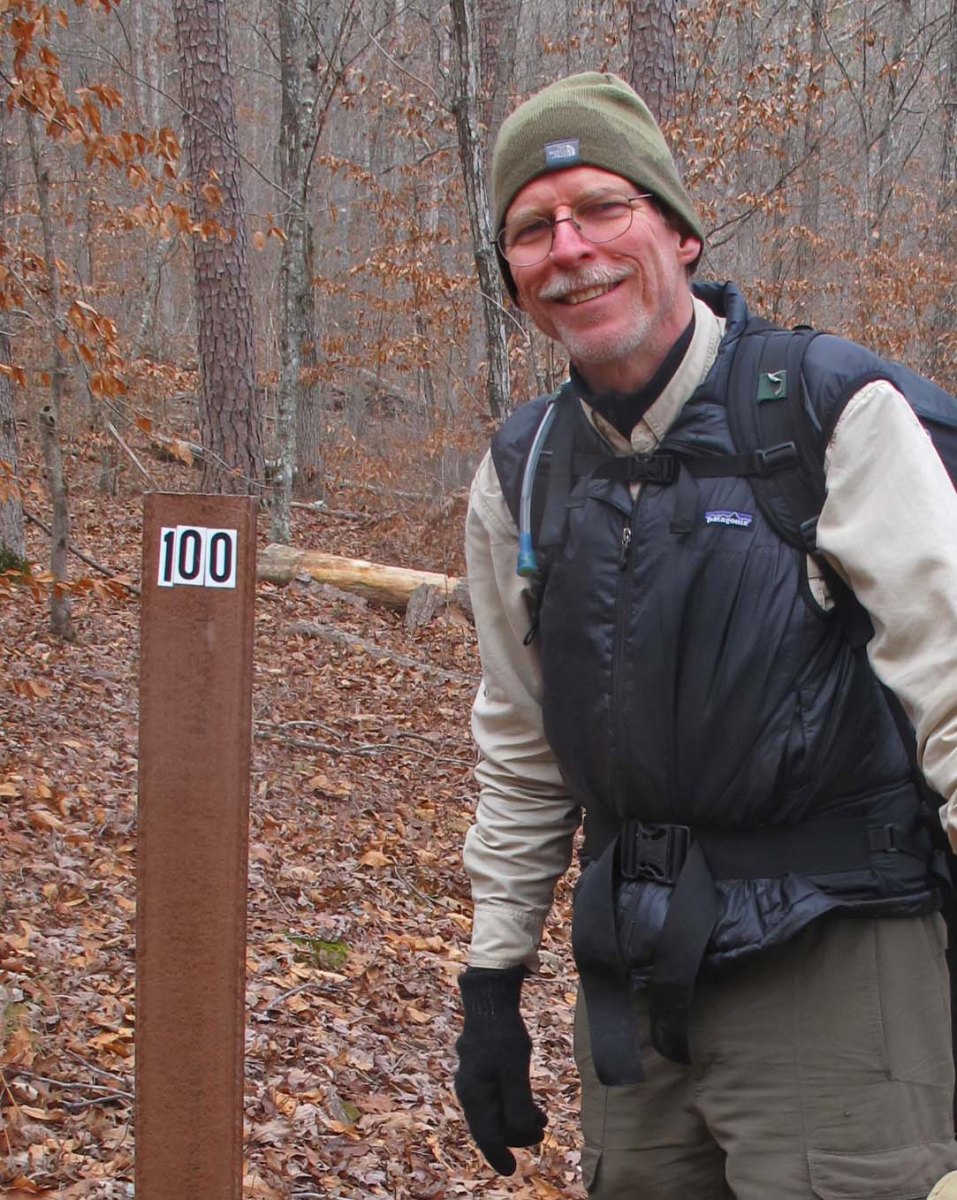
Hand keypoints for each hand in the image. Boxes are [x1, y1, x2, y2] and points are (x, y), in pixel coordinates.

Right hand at [454, 966, 547, 1174]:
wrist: (491, 1002)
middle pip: (491, 1125)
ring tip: (542, 1120)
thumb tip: (521, 1134)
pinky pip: (496, 1096)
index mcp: (475, 1095)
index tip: (511, 1171)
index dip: (499, 1154)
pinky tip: (531, 1104)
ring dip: (517, 1119)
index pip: (486, 1135)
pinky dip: (513, 1104)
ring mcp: (474, 1079)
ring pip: (495, 1111)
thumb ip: (517, 1106)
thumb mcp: (515, 1073)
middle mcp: (470, 1091)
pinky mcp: (482, 1069)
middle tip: (541, 1134)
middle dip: (516, 1134)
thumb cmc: (503, 1037)